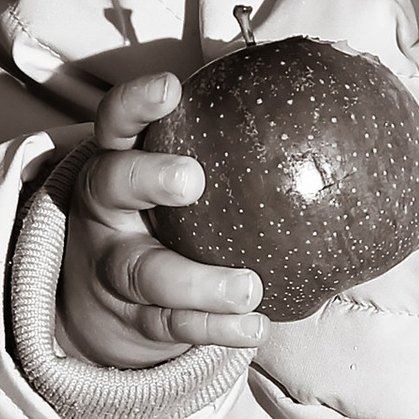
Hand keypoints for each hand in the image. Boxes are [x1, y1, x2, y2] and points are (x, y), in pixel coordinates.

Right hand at [55, 71, 266, 371]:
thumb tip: (314, 94)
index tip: (171, 88)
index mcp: (117, 162)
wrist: (104, 303)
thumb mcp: (168, 175)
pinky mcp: (135, 320)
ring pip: (145, 273)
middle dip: (148, 178)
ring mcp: (115, 269)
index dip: (136, 103)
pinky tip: (253, 326)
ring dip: (197, 282)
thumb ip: (221, 144)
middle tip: (193, 179)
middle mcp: (107, 212)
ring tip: (248, 287)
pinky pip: (173, 326)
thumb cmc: (161, 217)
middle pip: (112, 185)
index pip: (116, 122)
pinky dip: (214, 329)